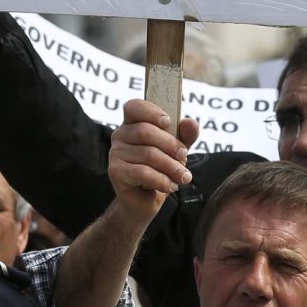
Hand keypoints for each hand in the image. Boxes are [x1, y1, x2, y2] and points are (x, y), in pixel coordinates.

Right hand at [109, 99, 197, 216]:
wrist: (145, 200)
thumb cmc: (160, 169)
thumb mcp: (177, 150)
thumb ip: (185, 135)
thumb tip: (191, 122)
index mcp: (133, 123)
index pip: (134, 107)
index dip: (151, 111)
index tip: (168, 122)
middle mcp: (120, 135)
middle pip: (145, 131)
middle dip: (171, 145)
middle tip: (184, 157)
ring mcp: (115, 153)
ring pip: (148, 154)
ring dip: (171, 167)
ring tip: (183, 176)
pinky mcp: (115, 172)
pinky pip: (143, 172)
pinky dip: (162, 180)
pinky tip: (170, 185)